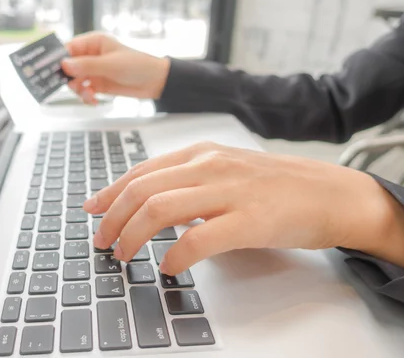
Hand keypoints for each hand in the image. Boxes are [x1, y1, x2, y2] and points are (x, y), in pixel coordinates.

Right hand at [61, 32, 169, 103]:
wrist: (155, 82)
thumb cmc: (137, 66)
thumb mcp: (111, 65)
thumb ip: (87, 65)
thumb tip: (65, 65)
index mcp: (94, 43)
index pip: (69, 48)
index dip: (59, 59)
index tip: (53, 70)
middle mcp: (91, 56)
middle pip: (69, 66)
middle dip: (70, 78)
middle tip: (75, 86)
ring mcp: (94, 70)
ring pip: (74, 80)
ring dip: (78, 90)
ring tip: (88, 94)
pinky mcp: (98, 84)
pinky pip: (83, 90)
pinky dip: (85, 96)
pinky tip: (93, 99)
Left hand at [83, 142, 403, 274]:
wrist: (330, 192)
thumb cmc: (275, 185)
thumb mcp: (225, 171)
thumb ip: (189, 182)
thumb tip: (150, 205)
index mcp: (201, 153)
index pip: (141, 171)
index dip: (110, 192)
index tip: (92, 210)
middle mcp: (209, 165)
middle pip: (142, 190)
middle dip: (112, 218)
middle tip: (102, 241)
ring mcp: (229, 190)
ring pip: (160, 208)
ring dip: (133, 236)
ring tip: (124, 256)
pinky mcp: (250, 219)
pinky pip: (198, 238)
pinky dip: (175, 256)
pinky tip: (168, 267)